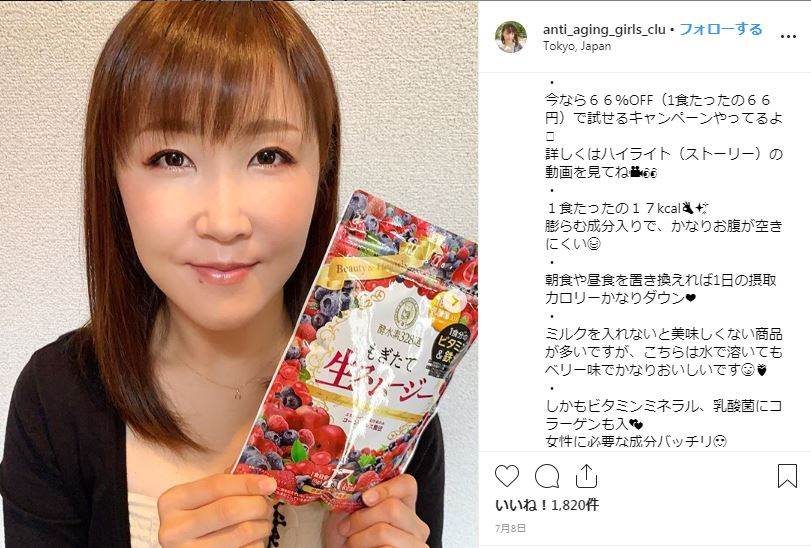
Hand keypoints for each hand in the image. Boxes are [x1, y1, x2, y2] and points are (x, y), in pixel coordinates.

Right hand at [156, 472, 276, 547]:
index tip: (270, 484)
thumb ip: (224, 487)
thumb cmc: (195, 518)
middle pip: (230, 510)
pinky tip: (253, 539)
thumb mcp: (199, 499)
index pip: (216, 486)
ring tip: (263, 523)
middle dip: (258, 505)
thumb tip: (264, 483)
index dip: (247, 483)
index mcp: (172, 501)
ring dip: (262, 526)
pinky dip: (256, 543)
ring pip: (241, 532)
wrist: (184, 546)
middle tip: (268, 506)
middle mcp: (174, 529)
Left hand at [324, 473, 429, 547]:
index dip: (386, 488)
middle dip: (361, 518)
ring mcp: (416, 544)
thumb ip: (356, 498)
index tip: (365, 498)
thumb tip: (355, 487)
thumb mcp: (350, 515)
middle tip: (345, 528)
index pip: (407, 484)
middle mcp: (416, 525)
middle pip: (392, 508)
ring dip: (358, 539)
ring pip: (383, 531)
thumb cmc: (349, 538)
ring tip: (351, 543)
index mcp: (405, 507)